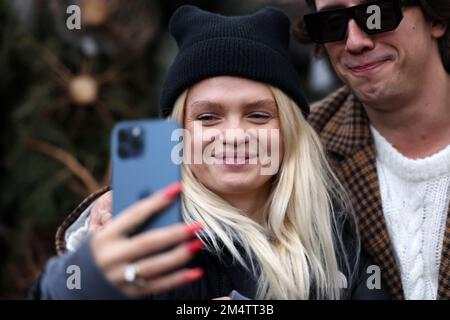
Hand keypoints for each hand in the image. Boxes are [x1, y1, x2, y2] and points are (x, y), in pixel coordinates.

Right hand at [90, 182, 203, 297]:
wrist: (76, 285)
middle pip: (149, 242)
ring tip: (198, 244)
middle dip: (176, 233)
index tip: (177, 188)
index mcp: (106, 236)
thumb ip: (129, 224)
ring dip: (181, 255)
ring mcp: (121, 277)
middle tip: (197, 225)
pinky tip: (195, 271)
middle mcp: (112, 256)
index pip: (135, 214)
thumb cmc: (100, 251)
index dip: (157, 200)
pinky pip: (159, 285)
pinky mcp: (131, 293)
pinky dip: (179, 279)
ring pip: (156, 266)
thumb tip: (163, 207)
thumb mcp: (106, 234)